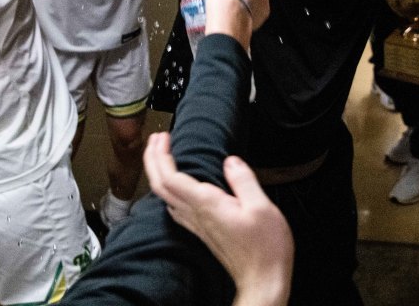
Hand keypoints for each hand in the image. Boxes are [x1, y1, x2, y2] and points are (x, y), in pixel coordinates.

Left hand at [145, 133, 292, 305]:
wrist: (263, 280)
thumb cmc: (265, 248)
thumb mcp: (261, 207)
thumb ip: (243, 180)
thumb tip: (230, 161)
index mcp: (206, 205)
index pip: (170, 178)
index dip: (161, 155)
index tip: (162, 137)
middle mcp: (195, 215)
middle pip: (160, 186)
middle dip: (153, 160)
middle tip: (155, 139)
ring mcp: (196, 225)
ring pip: (164, 197)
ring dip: (158, 172)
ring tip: (162, 155)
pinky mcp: (201, 232)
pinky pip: (174, 207)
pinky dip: (168, 189)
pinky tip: (176, 186)